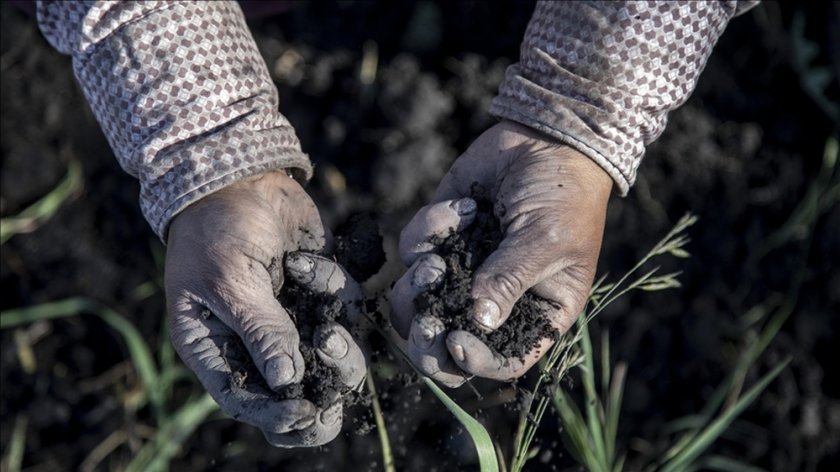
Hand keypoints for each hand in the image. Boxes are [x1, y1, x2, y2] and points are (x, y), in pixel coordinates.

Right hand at [165, 171, 366, 446]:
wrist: (242, 176)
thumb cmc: (217, 228)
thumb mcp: (231, 280)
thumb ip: (262, 330)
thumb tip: (288, 383)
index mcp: (215, 348)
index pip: (245, 400)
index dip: (277, 416)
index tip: (307, 412)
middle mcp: (254, 341)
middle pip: (295, 392)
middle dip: (322, 391)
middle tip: (335, 379)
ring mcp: (292, 318)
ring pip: (330, 357)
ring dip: (338, 337)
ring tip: (321, 295)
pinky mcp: (320, 294)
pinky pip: (345, 309)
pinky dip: (335, 287)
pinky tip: (308, 260)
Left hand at [390, 121, 611, 386]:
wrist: (545, 137)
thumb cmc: (564, 193)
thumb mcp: (547, 238)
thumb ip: (510, 278)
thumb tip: (477, 320)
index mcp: (533, 314)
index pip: (501, 361)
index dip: (474, 363)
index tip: (454, 341)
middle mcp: (492, 300)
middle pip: (444, 346)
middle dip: (426, 339)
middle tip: (425, 319)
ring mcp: (460, 270)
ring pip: (415, 304)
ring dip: (417, 286)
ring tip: (438, 259)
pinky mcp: (437, 239)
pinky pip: (412, 250)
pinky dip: (430, 229)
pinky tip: (463, 206)